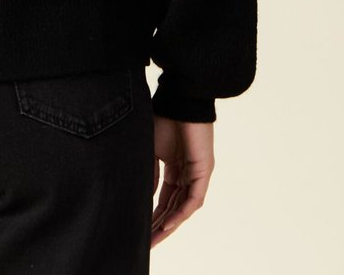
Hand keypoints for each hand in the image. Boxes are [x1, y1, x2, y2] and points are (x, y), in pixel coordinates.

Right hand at [150, 115, 214, 246]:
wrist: (180, 99)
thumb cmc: (164, 117)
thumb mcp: (151, 150)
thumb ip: (150, 174)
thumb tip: (145, 197)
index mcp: (174, 167)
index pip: (164, 198)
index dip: (152, 214)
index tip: (139, 229)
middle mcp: (187, 174)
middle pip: (173, 207)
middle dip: (159, 225)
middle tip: (146, 243)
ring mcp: (196, 173)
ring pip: (183, 207)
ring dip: (170, 224)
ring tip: (155, 238)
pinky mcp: (204, 171)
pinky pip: (193, 199)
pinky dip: (181, 212)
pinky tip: (168, 223)